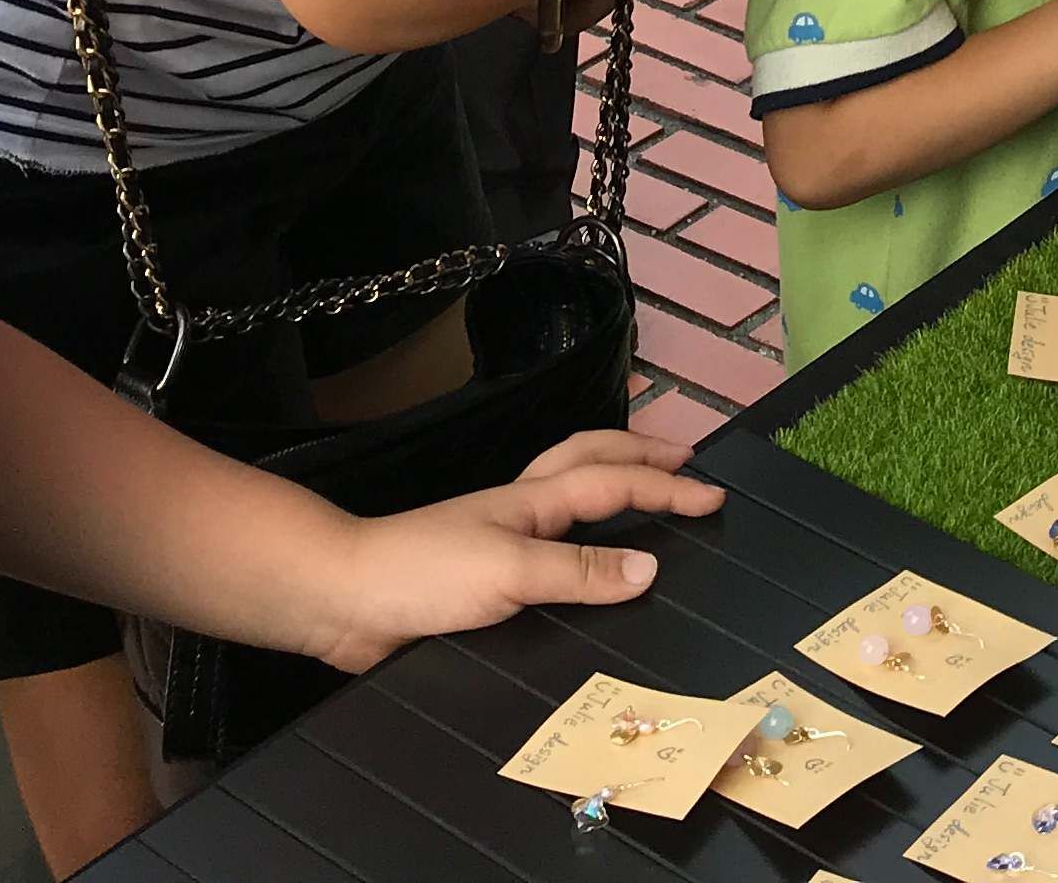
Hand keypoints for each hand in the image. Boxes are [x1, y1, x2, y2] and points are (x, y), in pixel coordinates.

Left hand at [306, 432, 722, 672]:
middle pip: (592, 462)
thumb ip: (580, 572)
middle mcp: (521, 511)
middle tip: (686, 459)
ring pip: (569, 494)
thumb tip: (651, 568)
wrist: (342, 600)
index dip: (668, 488)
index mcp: (533, 501)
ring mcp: (500, 540)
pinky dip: (580, 538)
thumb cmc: (421, 573)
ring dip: (611, 480)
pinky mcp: (482, 579)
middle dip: (642, 456)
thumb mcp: (509, 572)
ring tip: (646, 489)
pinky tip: (585, 567)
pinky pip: (548, 546)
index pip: (615, 484)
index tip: (715, 496)